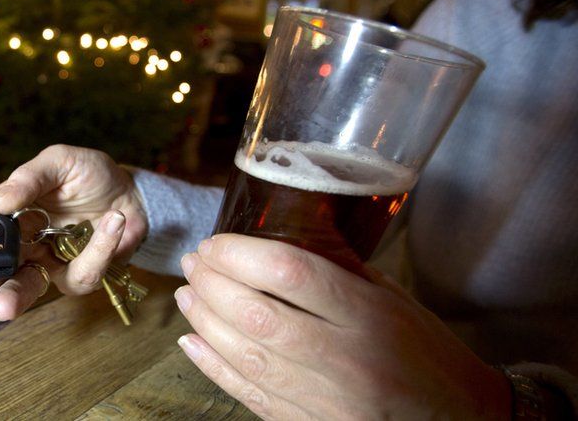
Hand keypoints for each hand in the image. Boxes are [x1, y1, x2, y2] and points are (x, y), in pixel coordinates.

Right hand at [0, 144, 147, 332]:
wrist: (134, 192)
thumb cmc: (87, 174)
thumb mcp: (57, 162)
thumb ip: (27, 180)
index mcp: (3, 217)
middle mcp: (19, 245)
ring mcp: (47, 263)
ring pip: (22, 289)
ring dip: (12, 299)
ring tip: (2, 309)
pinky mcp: (78, 274)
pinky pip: (79, 274)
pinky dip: (98, 248)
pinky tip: (111, 221)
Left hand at [175, 234, 510, 419]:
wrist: (458, 417)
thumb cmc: (425, 350)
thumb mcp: (391, 298)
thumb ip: (336, 273)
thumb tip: (271, 244)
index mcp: (368, 314)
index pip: (290, 272)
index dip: (240, 253)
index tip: (216, 242)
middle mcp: (345, 358)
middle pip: (257, 314)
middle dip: (212, 284)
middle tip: (194, 264)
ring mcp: (327, 399)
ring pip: (247, 357)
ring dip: (205, 321)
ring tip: (188, 295)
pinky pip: (251, 396)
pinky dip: (214, 367)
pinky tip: (192, 342)